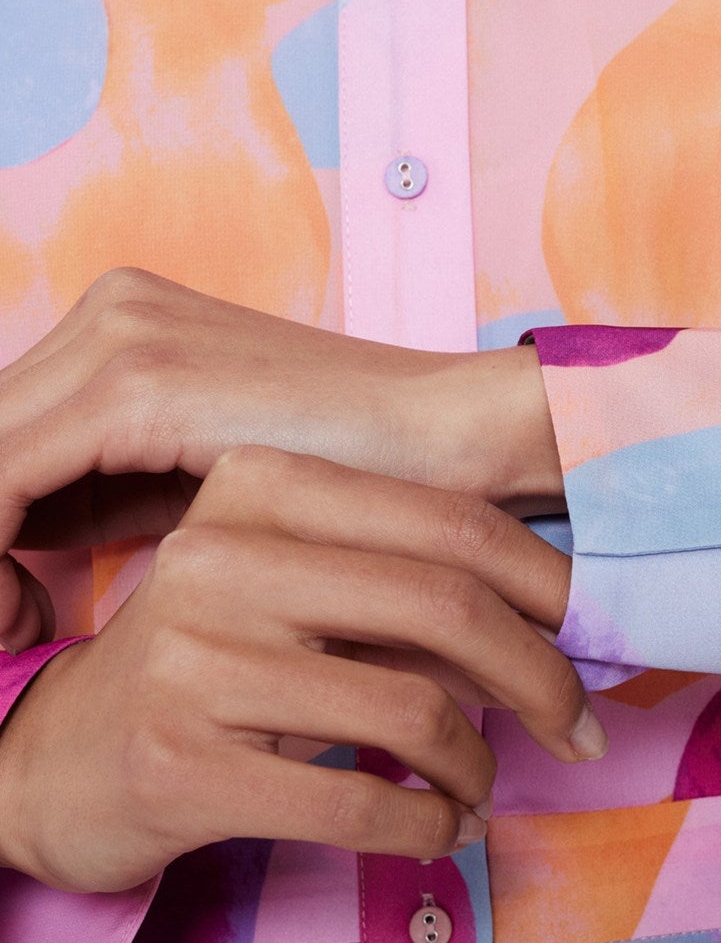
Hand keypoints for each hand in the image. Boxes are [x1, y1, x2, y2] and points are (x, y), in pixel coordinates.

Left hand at [0, 267, 563, 648]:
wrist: (453, 443)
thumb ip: (106, 495)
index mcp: (122, 324)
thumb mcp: (199, 485)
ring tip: (9, 632)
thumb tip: (16, 552)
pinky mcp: (138, 382)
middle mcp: (110, 310)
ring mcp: (122, 334)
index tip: (7, 614)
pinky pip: (1, 475)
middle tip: (1, 631)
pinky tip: (24, 616)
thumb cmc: (353, 480)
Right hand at [0, 446, 598, 893]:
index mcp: (255, 487)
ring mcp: (192, 661)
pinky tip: (440, 830)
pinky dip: (426, 827)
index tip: (598, 634)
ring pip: (413, 711)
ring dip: (480, 765)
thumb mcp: (290, 592)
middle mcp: (216, 557)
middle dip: (543, 678)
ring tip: (484, 786)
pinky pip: (359, 805)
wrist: (53, 761)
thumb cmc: (205, 668)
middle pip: (447, 606)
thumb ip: (397, 588)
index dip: (548, 586)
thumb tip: (563, 622)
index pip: (449, 524)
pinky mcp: (180, 765)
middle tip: (581, 728)